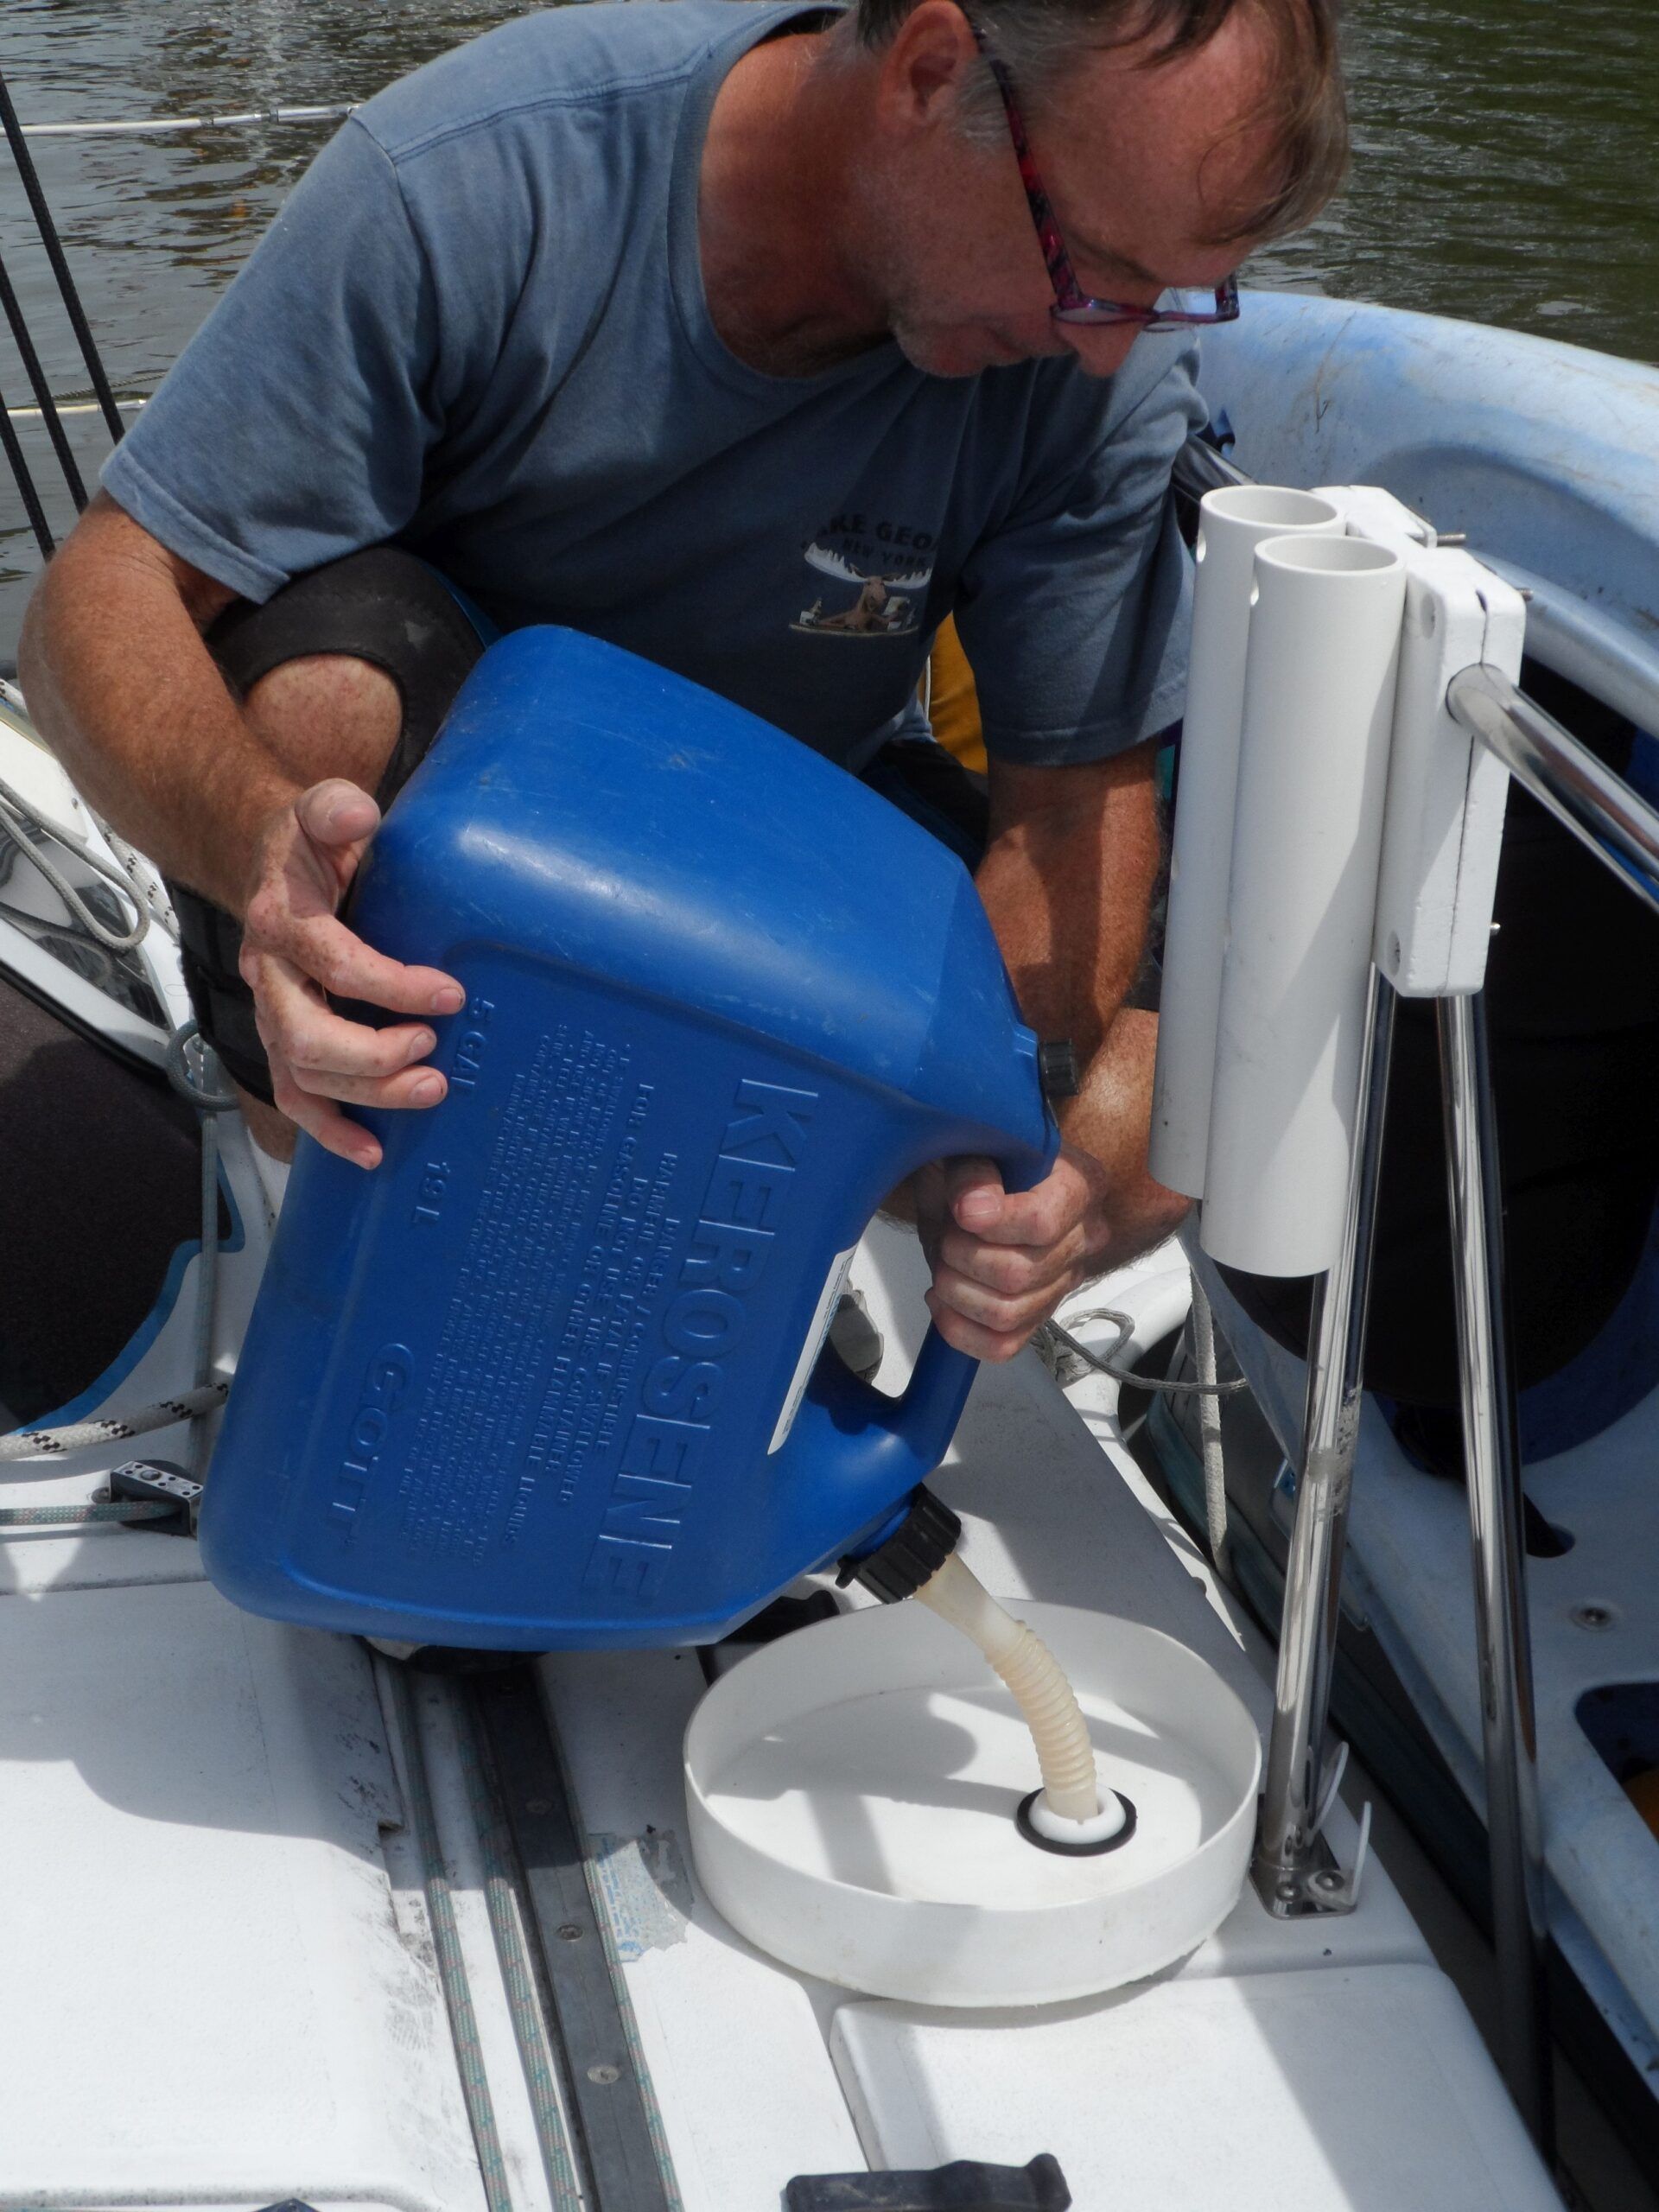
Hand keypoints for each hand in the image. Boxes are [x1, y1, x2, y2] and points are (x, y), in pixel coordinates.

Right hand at [239, 778, 464, 1168]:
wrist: (273, 863)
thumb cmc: (309, 844)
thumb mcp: (320, 810)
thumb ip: (333, 807)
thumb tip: (356, 814)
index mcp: (280, 919)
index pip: (334, 963)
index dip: (394, 986)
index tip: (450, 994)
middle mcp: (267, 973)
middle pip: (307, 1034)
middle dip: (374, 1054)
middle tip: (434, 1048)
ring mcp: (272, 1012)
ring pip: (304, 1074)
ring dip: (367, 1095)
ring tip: (430, 1090)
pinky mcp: (283, 1039)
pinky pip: (295, 1096)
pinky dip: (330, 1131)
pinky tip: (371, 1152)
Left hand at [912, 1143, 1111, 1362]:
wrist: (972, 1189)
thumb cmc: (978, 1164)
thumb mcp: (970, 1147)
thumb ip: (974, 1170)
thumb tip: (975, 1206)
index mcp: (1081, 1186)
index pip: (1042, 1223)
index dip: (993, 1223)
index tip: (960, 1209)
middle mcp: (1085, 1238)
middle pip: (1019, 1274)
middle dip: (962, 1255)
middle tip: (947, 1232)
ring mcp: (1064, 1283)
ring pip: (1007, 1314)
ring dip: (956, 1292)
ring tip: (943, 1264)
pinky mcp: (1037, 1317)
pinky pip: (1001, 1346)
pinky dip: (960, 1329)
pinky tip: (943, 1300)